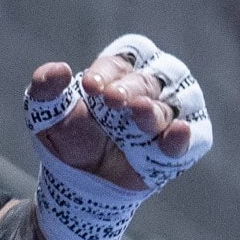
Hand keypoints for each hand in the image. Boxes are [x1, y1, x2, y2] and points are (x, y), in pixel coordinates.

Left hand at [27, 35, 209, 191]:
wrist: (76, 181)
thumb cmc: (67, 138)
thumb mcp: (46, 113)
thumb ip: (45, 88)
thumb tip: (58, 69)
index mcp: (119, 74)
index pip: (126, 57)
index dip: (110, 69)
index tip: (89, 87)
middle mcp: (149, 91)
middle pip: (153, 78)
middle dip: (133, 87)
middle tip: (111, 99)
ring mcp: (167, 119)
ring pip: (177, 104)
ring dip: (156, 109)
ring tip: (137, 112)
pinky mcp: (176, 148)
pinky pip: (194, 139)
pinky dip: (186, 137)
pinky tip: (176, 132)